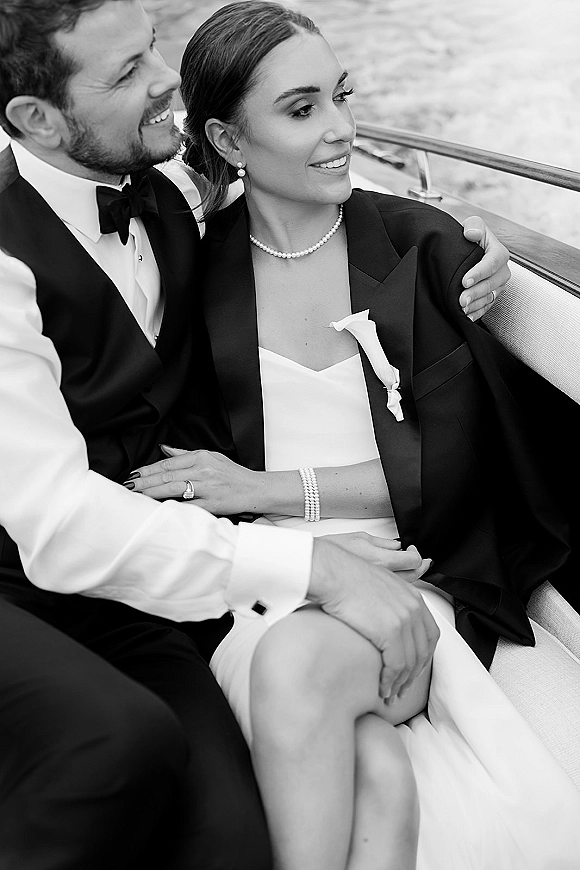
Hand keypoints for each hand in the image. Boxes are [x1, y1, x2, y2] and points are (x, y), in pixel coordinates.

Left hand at [125, 447, 264, 514]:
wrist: (256, 489)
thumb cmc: (234, 474)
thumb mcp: (212, 457)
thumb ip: (186, 454)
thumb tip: (164, 449)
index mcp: (201, 457)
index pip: (169, 462)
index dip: (149, 469)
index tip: (134, 474)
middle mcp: (204, 470)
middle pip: (167, 475)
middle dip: (145, 480)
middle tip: (128, 485)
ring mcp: (208, 487)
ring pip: (174, 488)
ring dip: (153, 492)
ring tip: (137, 494)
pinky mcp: (213, 504)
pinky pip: (189, 506)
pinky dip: (174, 507)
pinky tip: (160, 508)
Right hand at [308, 537, 438, 701]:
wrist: (333, 572)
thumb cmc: (347, 577)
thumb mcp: (380, 584)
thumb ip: (392, 600)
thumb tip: (388, 615)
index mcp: (414, 597)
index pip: (431, 635)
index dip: (423, 657)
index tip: (413, 671)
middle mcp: (414, 608)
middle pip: (423, 652)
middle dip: (413, 675)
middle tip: (402, 690)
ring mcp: (404, 620)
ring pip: (410, 662)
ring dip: (400, 683)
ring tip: (390, 695)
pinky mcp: (390, 631)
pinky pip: (396, 665)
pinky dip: (390, 681)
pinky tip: (381, 688)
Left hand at [460, 216, 510, 320]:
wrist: (466, 250)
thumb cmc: (469, 236)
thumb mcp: (472, 225)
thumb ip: (473, 225)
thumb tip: (472, 234)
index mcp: (499, 252)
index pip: (492, 262)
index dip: (479, 273)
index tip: (464, 281)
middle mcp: (502, 270)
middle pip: (492, 283)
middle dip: (476, 293)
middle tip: (461, 300)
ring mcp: (498, 285)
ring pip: (489, 297)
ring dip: (475, 305)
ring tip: (461, 310)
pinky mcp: (491, 296)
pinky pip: (486, 307)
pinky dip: (476, 313)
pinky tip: (465, 317)